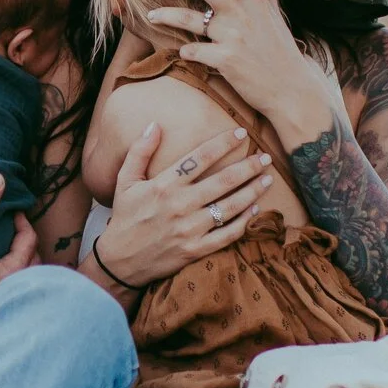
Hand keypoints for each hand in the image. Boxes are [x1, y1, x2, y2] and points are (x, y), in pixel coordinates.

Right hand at [0, 173, 36, 335]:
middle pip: (31, 267)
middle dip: (27, 246)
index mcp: (5, 276)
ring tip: (4, 250)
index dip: (22, 222)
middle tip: (15, 230)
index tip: (12, 212)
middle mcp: (3, 296)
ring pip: (16, 284)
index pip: (29, 243)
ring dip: (17, 266)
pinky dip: (1, 282)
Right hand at [89, 122, 274, 291]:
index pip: (200, 158)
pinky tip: (255, 210)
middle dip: (248, 166)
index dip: (223, 143)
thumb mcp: (124, 181)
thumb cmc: (124, 218)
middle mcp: (179, 205)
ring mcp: (189, 229)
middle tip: (265, 157)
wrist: (120, 262)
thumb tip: (154, 125)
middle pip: (223, 180)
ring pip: (230, 206)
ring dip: (253, 191)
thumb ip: (139, 151)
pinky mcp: (196, 250)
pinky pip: (227, 235)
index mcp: (164, 185)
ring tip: (267, 179)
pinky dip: (244, 222)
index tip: (241, 133)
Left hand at [144, 0, 342, 146]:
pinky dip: (186, 51)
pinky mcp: (227, 60)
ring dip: (168, 15)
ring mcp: (234, 36)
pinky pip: (195, 53)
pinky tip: (181, 51)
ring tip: (151, 14)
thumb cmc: (279, 49)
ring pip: (192, 20)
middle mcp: (244, 12)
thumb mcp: (274, 14)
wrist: (292, 88)